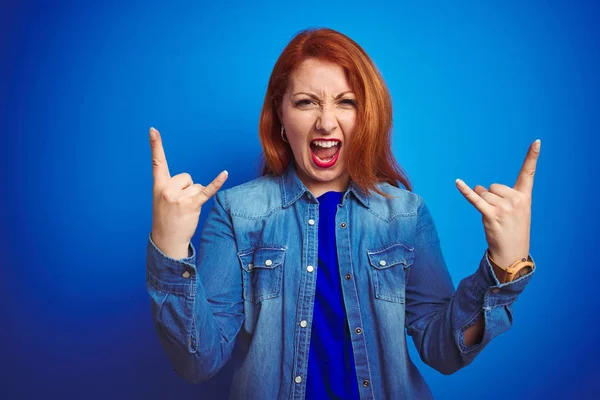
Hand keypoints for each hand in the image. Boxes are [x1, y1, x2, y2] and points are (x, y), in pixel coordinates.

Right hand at [149, 127, 227, 257]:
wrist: (166, 240)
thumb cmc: (166, 219)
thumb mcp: (162, 200)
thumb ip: (172, 187)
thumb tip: (192, 183)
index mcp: (158, 185)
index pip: (157, 162)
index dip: (155, 145)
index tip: (153, 130)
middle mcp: (167, 189)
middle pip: (186, 176)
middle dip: (187, 188)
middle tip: (179, 204)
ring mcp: (179, 197)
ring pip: (196, 185)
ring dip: (194, 197)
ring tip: (185, 210)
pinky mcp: (192, 204)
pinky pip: (207, 190)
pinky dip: (217, 182)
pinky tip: (225, 173)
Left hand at [455, 139, 540, 268]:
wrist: (512, 253)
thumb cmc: (512, 230)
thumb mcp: (513, 210)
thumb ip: (498, 196)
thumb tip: (477, 186)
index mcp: (525, 196)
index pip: (528, 173)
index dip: (532, 156)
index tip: (537, 141)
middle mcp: (516, 200)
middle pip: (492, 186)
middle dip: (490, 198)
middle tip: (500, 215)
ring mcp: (504, 208)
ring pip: (483, 194)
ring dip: (483, 205)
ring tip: (494, 219)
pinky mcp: (491, 215)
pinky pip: (475, 199)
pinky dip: (465, 191)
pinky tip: (457, 182)